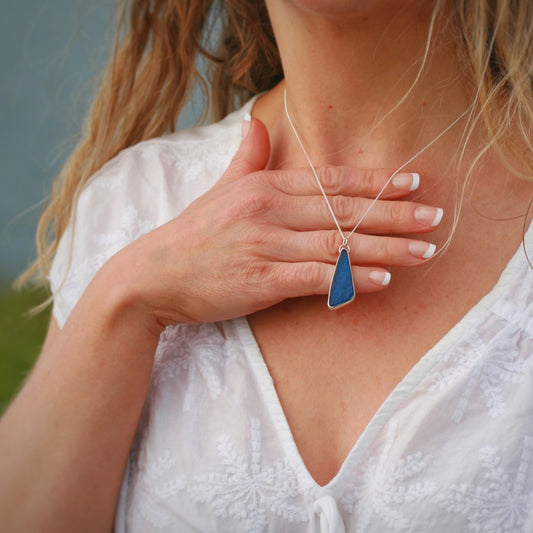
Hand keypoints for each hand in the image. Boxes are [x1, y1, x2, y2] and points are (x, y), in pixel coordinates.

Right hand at [109, 117, 441, 326]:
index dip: (375, 182)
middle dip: (395, 213)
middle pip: (343, 211)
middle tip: (435, 217)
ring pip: (337, 244)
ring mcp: (264, 245)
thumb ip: (246, 158)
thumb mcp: (218, 190)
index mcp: (263, 187)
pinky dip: (349, 279)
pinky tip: (380, 282)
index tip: (413, 184)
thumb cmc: (191, 235)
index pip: (330, 182)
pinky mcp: (259, 279)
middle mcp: (268, 211)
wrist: (152, 276)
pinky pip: (314, 278)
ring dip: (385, 248)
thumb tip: (257, 123)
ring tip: (424, 252)